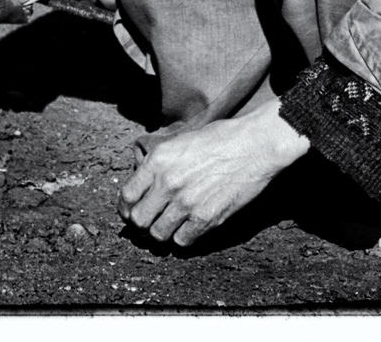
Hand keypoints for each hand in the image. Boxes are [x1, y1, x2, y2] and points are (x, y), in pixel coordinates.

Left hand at [118, 98, 308, 246]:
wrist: (255, 145)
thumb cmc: (220, 138)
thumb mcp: (178, 142)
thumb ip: (158, 163)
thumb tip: (144, 183)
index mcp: (157, 161)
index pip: (127, 196)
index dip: (126, 209)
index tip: (131, 212)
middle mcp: (167, 183)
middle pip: (138, 220)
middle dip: (141, 224)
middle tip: (149, 222)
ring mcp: (186, 203)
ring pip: (158, 235)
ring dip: (161, 233)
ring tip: (168, 227)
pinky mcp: (207, 218)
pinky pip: (182, 241)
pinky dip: (182, 239)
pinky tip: (187, 229)